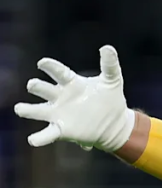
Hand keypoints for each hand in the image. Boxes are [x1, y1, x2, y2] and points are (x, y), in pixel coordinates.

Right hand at [13, 46, 135, 152]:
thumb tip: (107, 47)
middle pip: (44, 89)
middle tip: (32, 84)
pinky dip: (39, 138)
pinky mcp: (61, 130)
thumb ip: (110, 64)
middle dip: (37, 86)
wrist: (115, 122)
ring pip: (38, 111)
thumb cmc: (110, 98)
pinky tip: (33, 140)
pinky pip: (47, 134)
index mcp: (72, 83)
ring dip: (28, 110)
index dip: (50, 67)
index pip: (58, 72)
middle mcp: (60, 97)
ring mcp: (58, 113)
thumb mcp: (112, 80)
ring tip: (20, 108)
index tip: (42, 62)